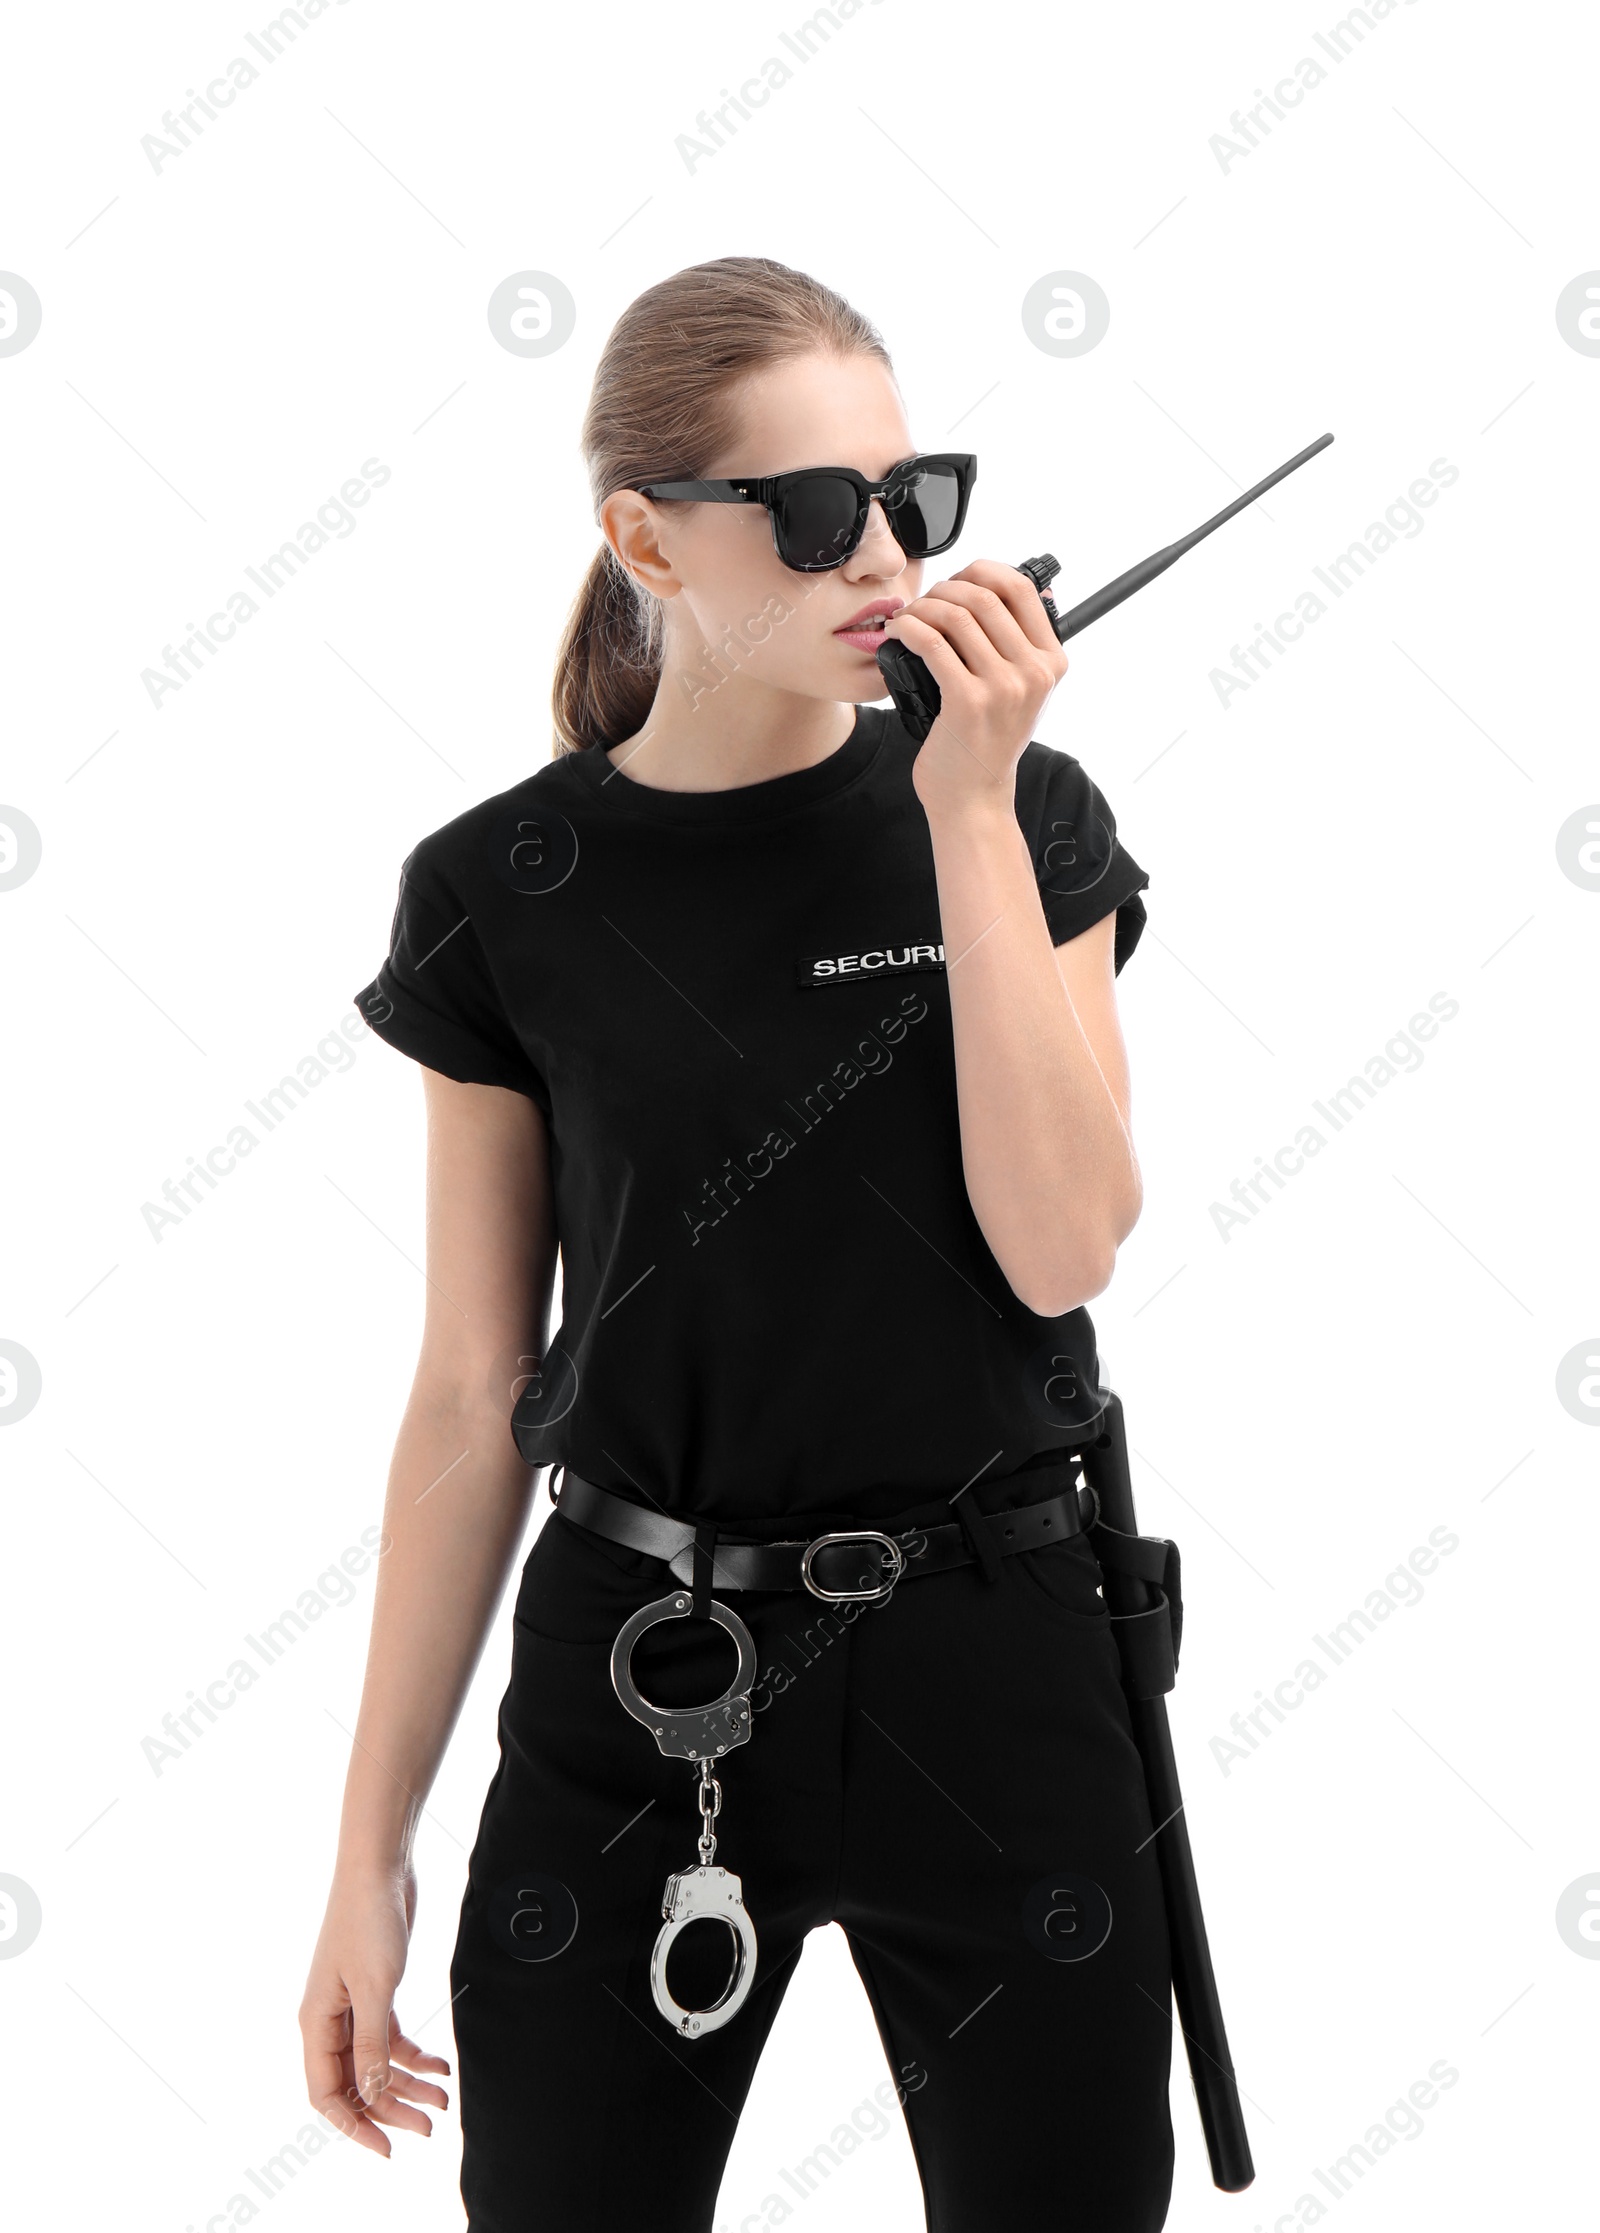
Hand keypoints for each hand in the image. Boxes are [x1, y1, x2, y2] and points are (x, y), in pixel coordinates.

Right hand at [299, 1860, 450, 2157]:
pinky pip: (390, 2037)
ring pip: (376, 2062)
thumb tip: (369, 2092)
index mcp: (315, 2023)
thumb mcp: (375, 1987)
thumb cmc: (369, 1921)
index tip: (387, 2147)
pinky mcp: (376, 1989)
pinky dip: (414, 2054)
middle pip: (356, 2082)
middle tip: (430, 2127)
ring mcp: (352, 2005)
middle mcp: (329, 2020)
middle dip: (391, 2108)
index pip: (326, 2093)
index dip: (353, 2125)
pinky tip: (440, 2066)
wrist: (379, 1866)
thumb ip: (371, 2043)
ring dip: (407, 2084)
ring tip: (443, 2099)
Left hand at [881, 559, 1068, 811]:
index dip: (984, 571)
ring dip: (922, 607)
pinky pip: (932, 643)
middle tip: (924, 603)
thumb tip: (1032, 589)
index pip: (1022, 588)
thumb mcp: (1023, 692)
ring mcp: (1004, 687)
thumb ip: (1023, 646)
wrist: (974, 798)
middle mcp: (1034, 672)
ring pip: (956, 615)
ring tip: (907, 619)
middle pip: (985, 596)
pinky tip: (898, 633)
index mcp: (1052, 661)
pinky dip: (909, 628)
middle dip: (945, 589)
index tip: (958, 581)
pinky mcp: (968, 701)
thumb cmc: (988, 742)